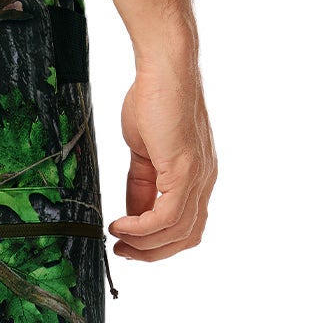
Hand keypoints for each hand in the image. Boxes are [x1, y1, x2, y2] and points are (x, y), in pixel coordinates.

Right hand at [108, 63, 216, 260]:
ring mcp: (198, 176)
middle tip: (122, 251)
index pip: (187, 227)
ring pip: (177, 232)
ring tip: (117, 238)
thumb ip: (141, 187)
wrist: (164, 69)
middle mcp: (204, 181)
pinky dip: (142, 228)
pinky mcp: (185, 170)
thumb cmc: (154, 100)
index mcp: (197, 177)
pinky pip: (167, 216)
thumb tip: (132, 216)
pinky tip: (121, 224)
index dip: (158, 244)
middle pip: (186, 237)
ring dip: (143, 243)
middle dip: (152, 253)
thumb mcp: (144, 154)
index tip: (128, 244)